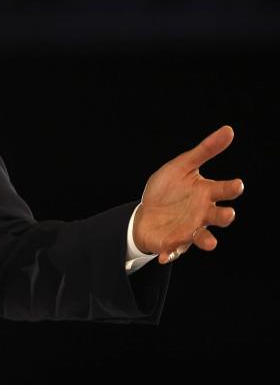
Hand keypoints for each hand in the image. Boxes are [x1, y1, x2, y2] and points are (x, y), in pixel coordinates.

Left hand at [133, 125, 242, 264]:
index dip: (231, 188)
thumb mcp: (182, 166)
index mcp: (206, 193)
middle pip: (218, 216)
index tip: (237, 184)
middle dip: (224, 216)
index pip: (223, 189)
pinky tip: (165, 255)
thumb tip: (229, 129)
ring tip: (210, 243)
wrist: (146, 211)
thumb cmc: (169, 189)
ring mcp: (189, 230)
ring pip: (203, 238)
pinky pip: (174, 250)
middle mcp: (202, 214)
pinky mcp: (173, 243)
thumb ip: (205, 150)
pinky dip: (171, 254)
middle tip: (228, 214)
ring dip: (206, 240)